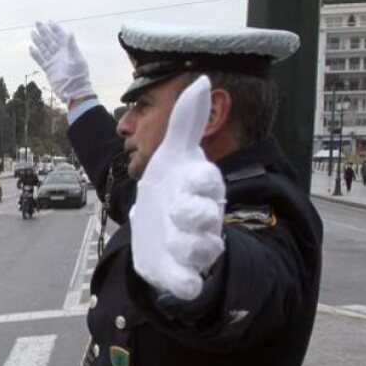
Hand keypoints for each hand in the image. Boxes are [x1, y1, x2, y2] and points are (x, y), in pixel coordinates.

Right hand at [29, 20, 94, 102]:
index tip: (49, 21)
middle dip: (44, 31)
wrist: (74, 91)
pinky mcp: (48, 69)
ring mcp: (53, 61)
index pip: (60, 36)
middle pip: (50, 40)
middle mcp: (60, 54)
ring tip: (32, 32)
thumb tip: (70, 33)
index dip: (55, 28)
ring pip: (44, 48)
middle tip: (37, 23)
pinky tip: (30, 48)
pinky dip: (35, 54)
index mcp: (68, 49)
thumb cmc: (79, 75)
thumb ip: (72, 46)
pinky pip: (40, 59)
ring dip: (38, 40)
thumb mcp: (77, 59)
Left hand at [128, 76, 225, 299]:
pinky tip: (183, 286)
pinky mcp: (180, 272)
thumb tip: (201, 79)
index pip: (208, 183)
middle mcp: (201, 217)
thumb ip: (187, 121)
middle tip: (178, 210)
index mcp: (201, 189)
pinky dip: (188, 286)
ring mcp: (193, 246)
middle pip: (207, 218)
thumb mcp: (173, 155)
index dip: (201, 182)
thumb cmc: (171, 188)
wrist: (158, 228)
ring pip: (203, 250)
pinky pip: (191, 284)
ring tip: (175, 243)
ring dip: (190, 247)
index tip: (189, 178)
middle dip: (196, 215)